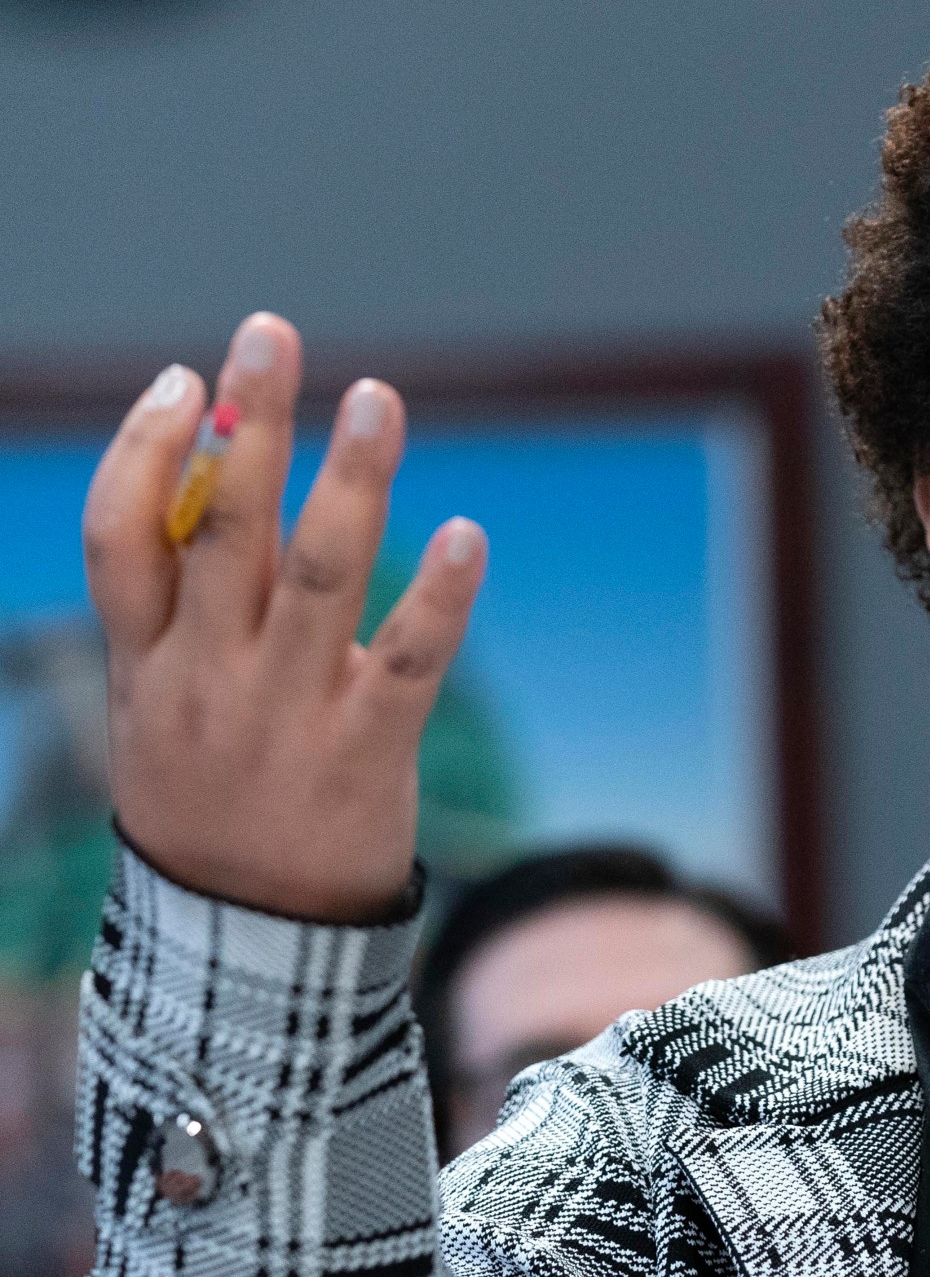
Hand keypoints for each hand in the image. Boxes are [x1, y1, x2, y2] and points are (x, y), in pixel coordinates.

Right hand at [83, 312, 484, 921]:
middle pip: (221, 530)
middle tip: (272, 334)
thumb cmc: (212, 795)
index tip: (185, 378)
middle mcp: (207, 678)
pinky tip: (464, 534)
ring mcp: (286, 715)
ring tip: (376, 398)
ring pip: (317, 577)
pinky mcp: (365, 752)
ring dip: (349, 480)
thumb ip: (178, 605)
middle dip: (248, 425)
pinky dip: (438, 597)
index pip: (118, 537)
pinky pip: (407, 663)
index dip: (145, 450)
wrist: (247, 942)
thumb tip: (215, 473)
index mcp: (147, 662)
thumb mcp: (159, 705)